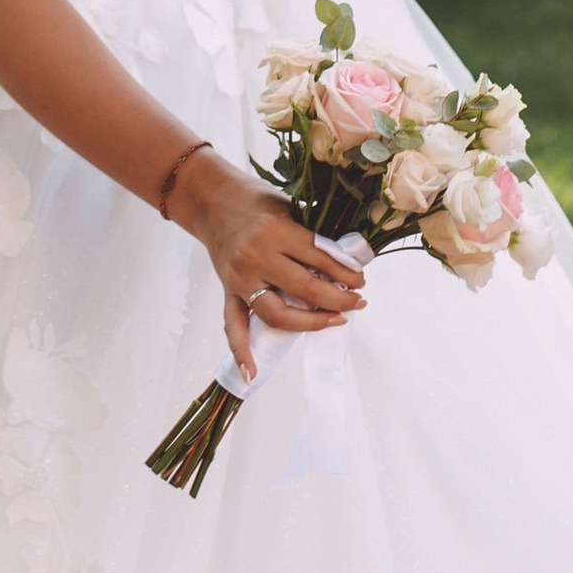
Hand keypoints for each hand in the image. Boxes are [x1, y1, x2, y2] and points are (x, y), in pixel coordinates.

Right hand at [173, 151, 366, 379]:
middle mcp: (258, 257)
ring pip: (278, 314)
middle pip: (307, 290)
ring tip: (334, 320)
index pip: (321, 259)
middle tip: (357, 301)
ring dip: (311, 323)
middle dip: (339, 299)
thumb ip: (312, 236)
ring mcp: (241, 278)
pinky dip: (241, 352)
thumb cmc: (255, 199)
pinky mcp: (228, 290)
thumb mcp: (290, 207)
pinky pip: (233, 325)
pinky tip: (252, 373)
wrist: (210, 198)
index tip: (361, 280)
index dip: (348, 272)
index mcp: (277, 231)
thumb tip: (347, 265)